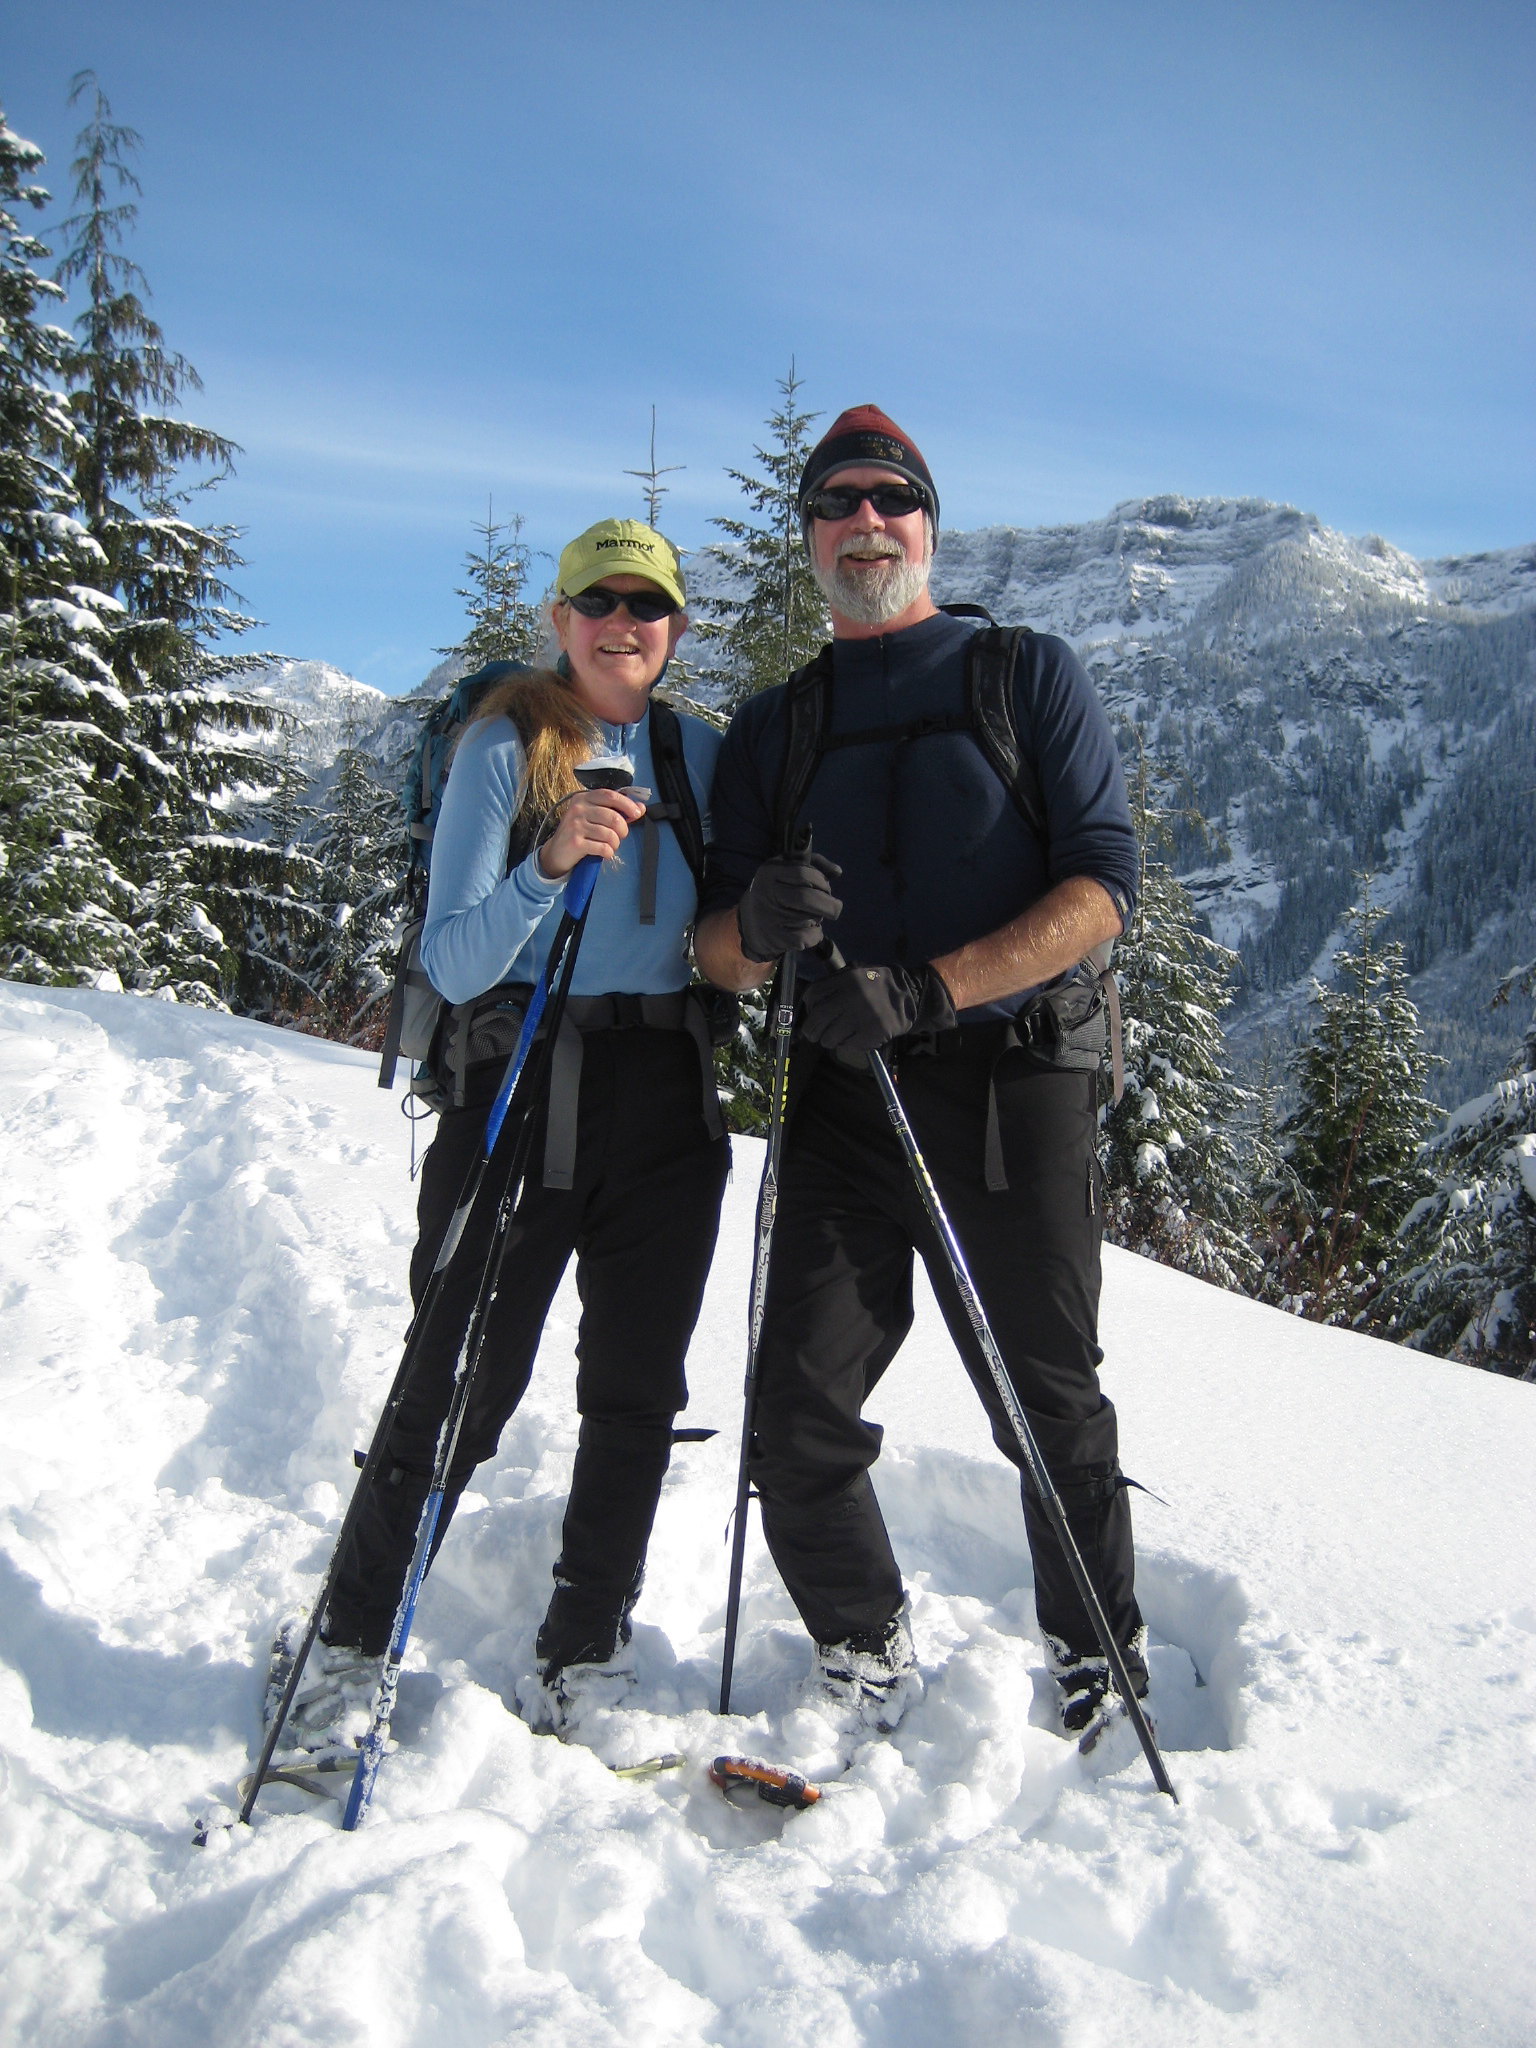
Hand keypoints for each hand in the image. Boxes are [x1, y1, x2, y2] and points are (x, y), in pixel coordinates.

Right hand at [537, 789, 646, 878]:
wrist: (556, 852)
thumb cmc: (579, 832)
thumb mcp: (593, 817)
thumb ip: (616, 811)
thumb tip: (640, 808)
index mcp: (583, 798)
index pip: (610, 796)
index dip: (627, 804)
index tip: (637, 813)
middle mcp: (578, 809)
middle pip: (613, 817)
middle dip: (623, 830)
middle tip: (620, 836)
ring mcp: (575, 825)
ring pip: (610, 834)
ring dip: (615, 843)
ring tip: (610, 845)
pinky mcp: (576, 842)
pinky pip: (603, 847)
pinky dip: (609, 852)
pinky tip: (605, 853)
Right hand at [736, 852, 843, 962]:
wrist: (749, 921)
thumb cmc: (776, 891)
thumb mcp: (788, 870)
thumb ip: (814, 864)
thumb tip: (837, 871)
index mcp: (770, 872)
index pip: (804, 873)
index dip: (822, 881)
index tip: (826, 887)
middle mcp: (766, 893)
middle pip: (806, 898)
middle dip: (828, 904)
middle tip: (835, 908)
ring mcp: (768, 917)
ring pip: (808, 918)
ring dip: (819, 919)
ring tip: (812, 917)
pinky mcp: (774, 938)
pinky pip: (805, 937)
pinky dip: (815, 935)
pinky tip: (810, 930)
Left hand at [799, 962, 956, 1052]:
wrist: (911, 995)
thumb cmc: (879, 984)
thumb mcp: (858, 973)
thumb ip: (836, 982)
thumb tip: (811, 1003)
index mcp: (846, 979)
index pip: (814, 994)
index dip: (808, 1006)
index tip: (810, 1013)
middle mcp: (851, 997)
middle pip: (817, 1018)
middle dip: (811, 1030)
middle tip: (812, 1035)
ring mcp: (861, 1017)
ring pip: (830, 1036)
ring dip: (828, 1040)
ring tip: (832, 1039)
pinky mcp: (872, 1033)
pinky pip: (849, 1045)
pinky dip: (847, 1045)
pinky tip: (852, 1040)